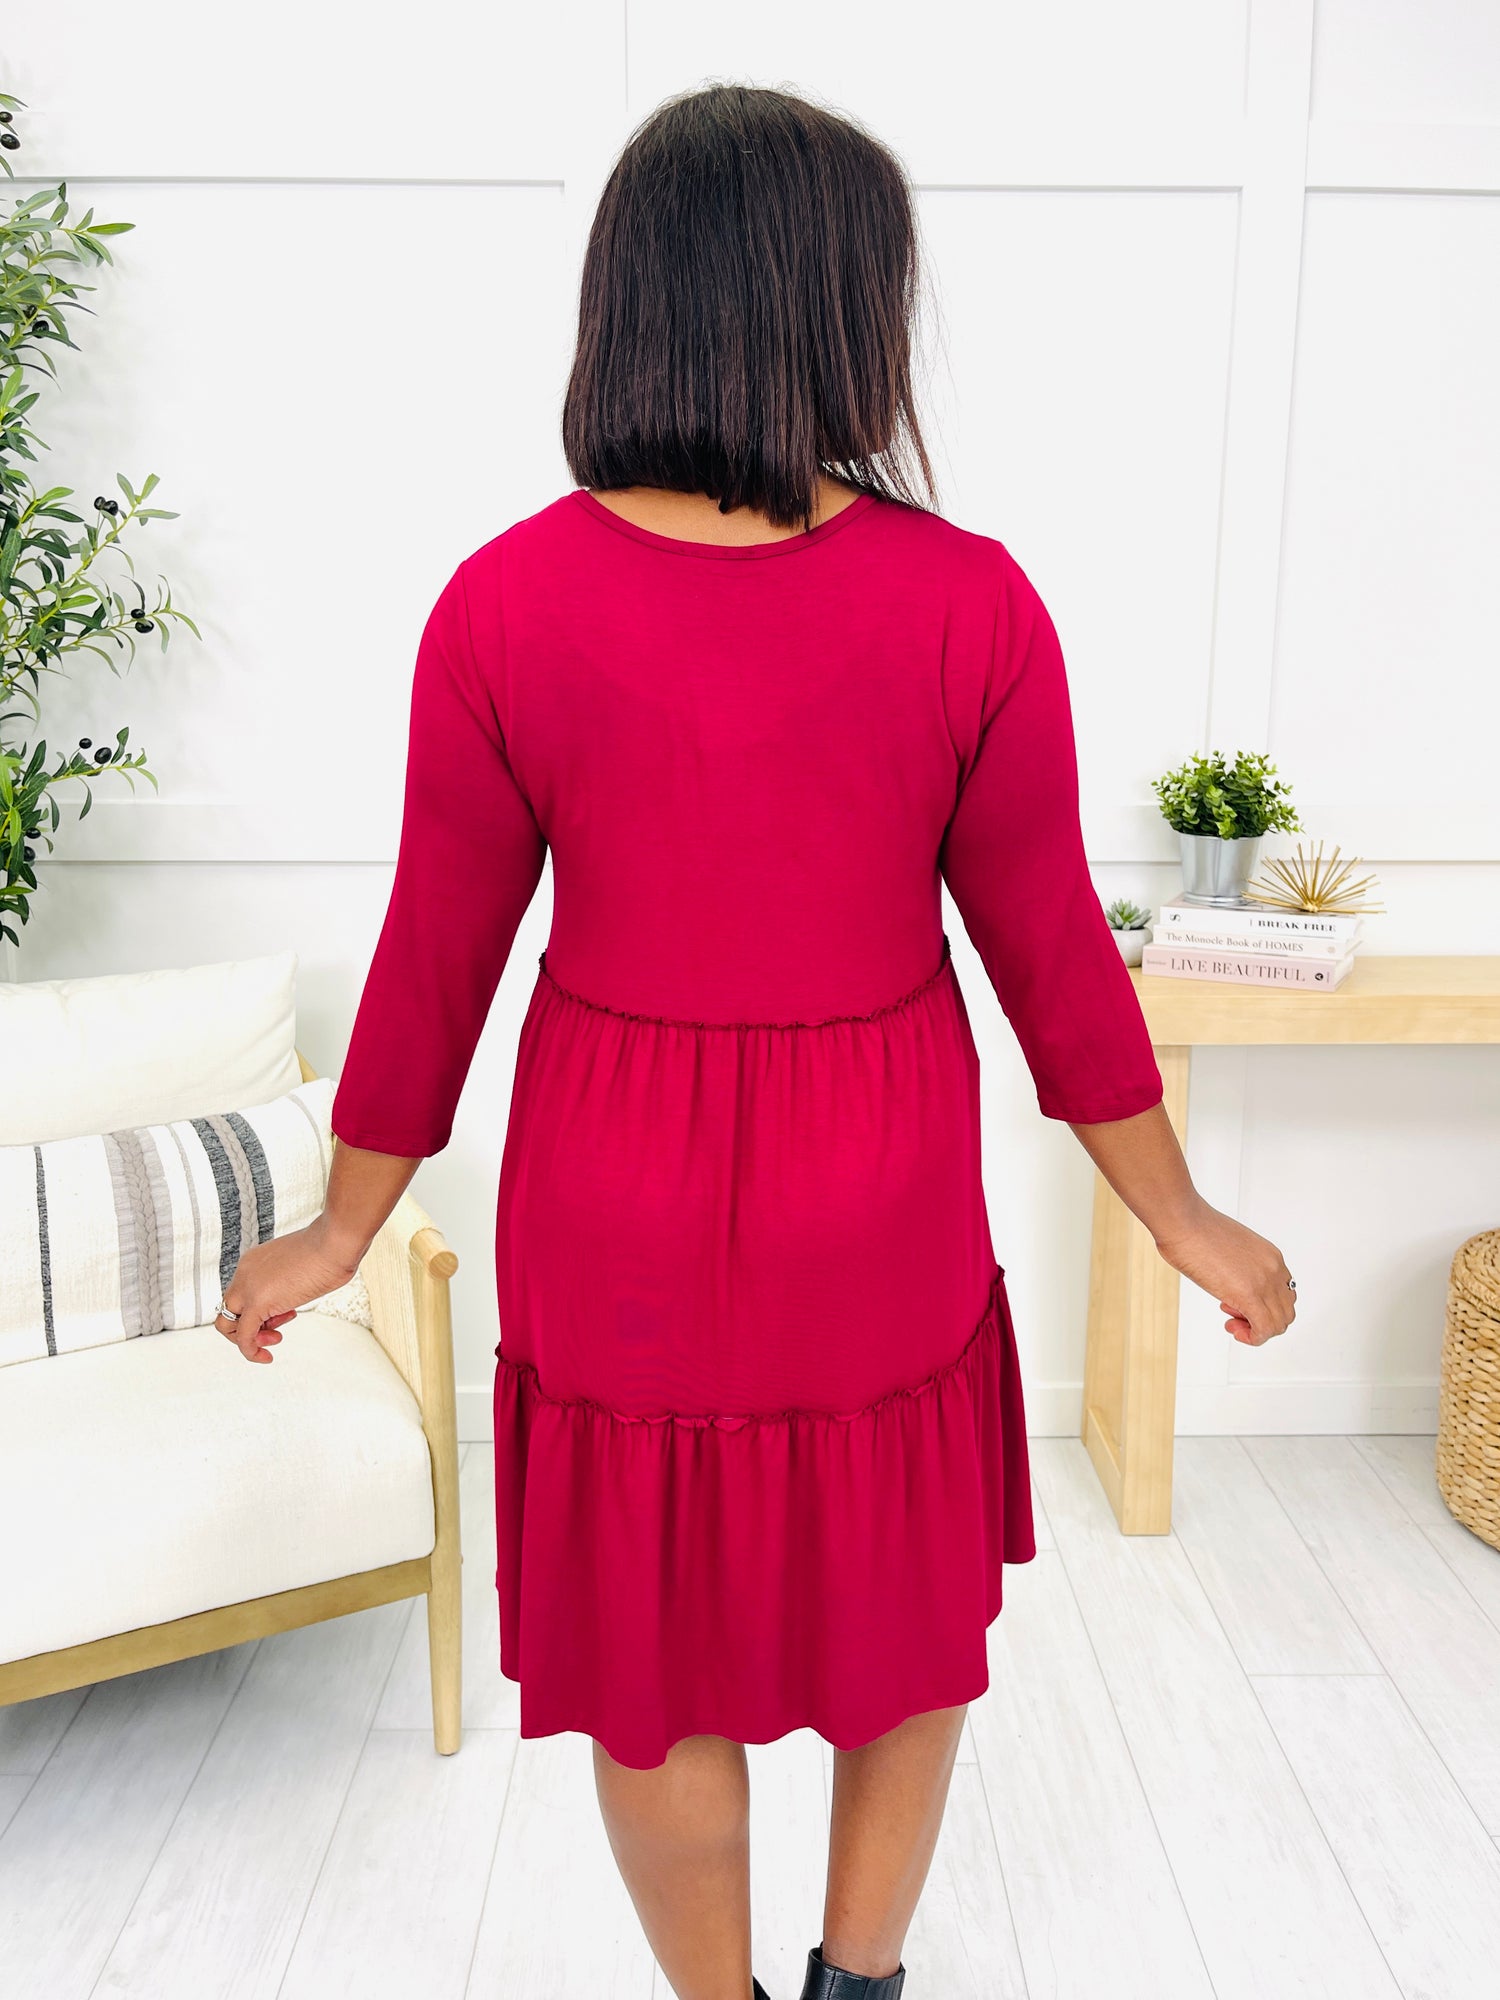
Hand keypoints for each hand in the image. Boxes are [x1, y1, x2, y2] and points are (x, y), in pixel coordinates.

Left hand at [216, 1215, 367, 1363]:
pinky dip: (250, 1351)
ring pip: (227, 1323)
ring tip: (277, 1337)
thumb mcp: (304, 1265)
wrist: (335, 1241)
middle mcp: (245, 1272)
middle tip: (276, 1331)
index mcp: (255, 1261)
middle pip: (229, 1309)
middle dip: (251, 1326)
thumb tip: (305, 1288)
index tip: (286, 1313)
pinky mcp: (257, 1303)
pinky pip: (243, 1336)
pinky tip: (265, 1357)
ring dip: (251, 1338)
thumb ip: (294, 1280)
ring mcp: (248, 1287)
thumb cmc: (331, 1248)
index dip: (262, 1310)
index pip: (243, 1294)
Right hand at [1152, 1198, 1295, 1346]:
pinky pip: (1264, 1330)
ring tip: (1232, 1322)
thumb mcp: (1228, 1248)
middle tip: (1234, 1315)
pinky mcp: (1248, 1295)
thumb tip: (1226, 1279)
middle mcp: (1273, 1269)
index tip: (1238, 1303)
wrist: (1183, 1221)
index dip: (1262, 1305)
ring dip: (1256, 1330)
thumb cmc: (1194, 1228)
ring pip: (1279, 1323)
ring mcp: (1264, 1282)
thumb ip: (1237, 1266)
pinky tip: (1235, 1331)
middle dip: (1261, 1320)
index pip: (1283, 1293)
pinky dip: (1253, 1338)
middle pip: (1285, 1311)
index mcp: (1270, 1256)